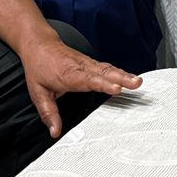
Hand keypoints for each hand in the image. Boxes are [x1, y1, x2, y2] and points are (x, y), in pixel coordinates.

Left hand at [18, 36, 141, 137]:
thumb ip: (48, 113)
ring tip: (138, 82)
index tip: (117, 88)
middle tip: (137, 83)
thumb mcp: (38, 93)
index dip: (103, 84)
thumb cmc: (39, 66)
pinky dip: (120, 72)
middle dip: (121, 78)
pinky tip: (129, 78)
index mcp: (68, 75)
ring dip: (124, 75)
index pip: (88, 80)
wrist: (39, 44)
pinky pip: (107, 67)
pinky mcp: (91, 63)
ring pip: (108, 68)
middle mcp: (81, 67)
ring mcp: (88, 63)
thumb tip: (55, 131)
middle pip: (104, 72)